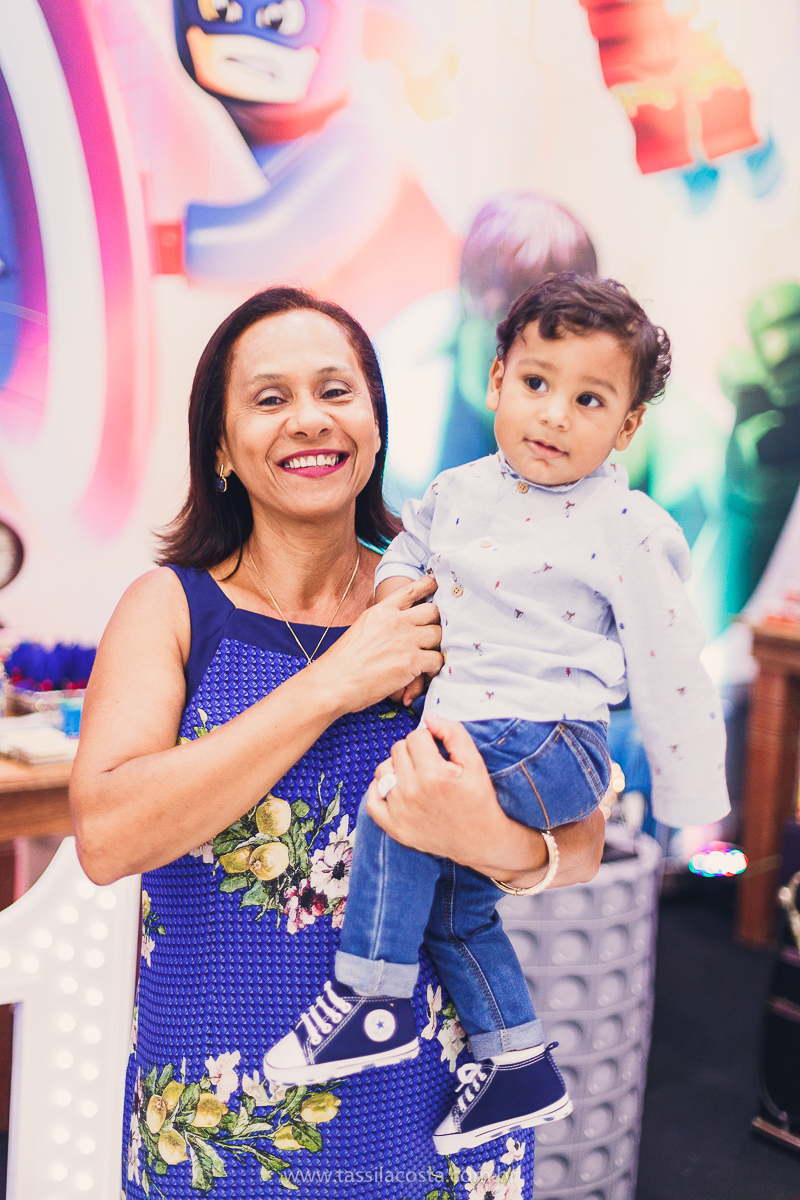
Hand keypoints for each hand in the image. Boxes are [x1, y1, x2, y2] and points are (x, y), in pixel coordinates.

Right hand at [311, 576, 441, 715]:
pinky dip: (434, 667)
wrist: (333, 682)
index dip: (428, 586)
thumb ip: (382, 622)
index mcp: (381, 611)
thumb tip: (396, 625)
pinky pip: (437, 659)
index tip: (435, 585)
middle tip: (430, 635)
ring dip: (435, 646)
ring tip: (426, 657)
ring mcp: (406, 640)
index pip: (411, 590)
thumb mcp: (361, 628)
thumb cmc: (342, 661)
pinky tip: (424, 672)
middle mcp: (396, 621)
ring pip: (438, 634)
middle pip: (433, 611)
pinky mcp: (412, 662)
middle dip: (434, 623)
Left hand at [366, 715, 604, 887]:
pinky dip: (379, 790)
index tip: (439, 751)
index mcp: (434, 774)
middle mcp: (413, 792)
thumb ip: (453, 732)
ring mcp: (400, 812)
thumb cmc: (478, 798)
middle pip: (398, 750)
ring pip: (383, 770)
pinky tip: (395, 787)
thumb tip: (428, 718)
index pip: (416, 737)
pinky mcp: (394, 827)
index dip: (429, 739)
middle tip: (430, 764)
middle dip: (414, 751)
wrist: (481, 840)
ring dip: (397, 768)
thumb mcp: (474, 761)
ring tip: (415, 776)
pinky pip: (372, 800)